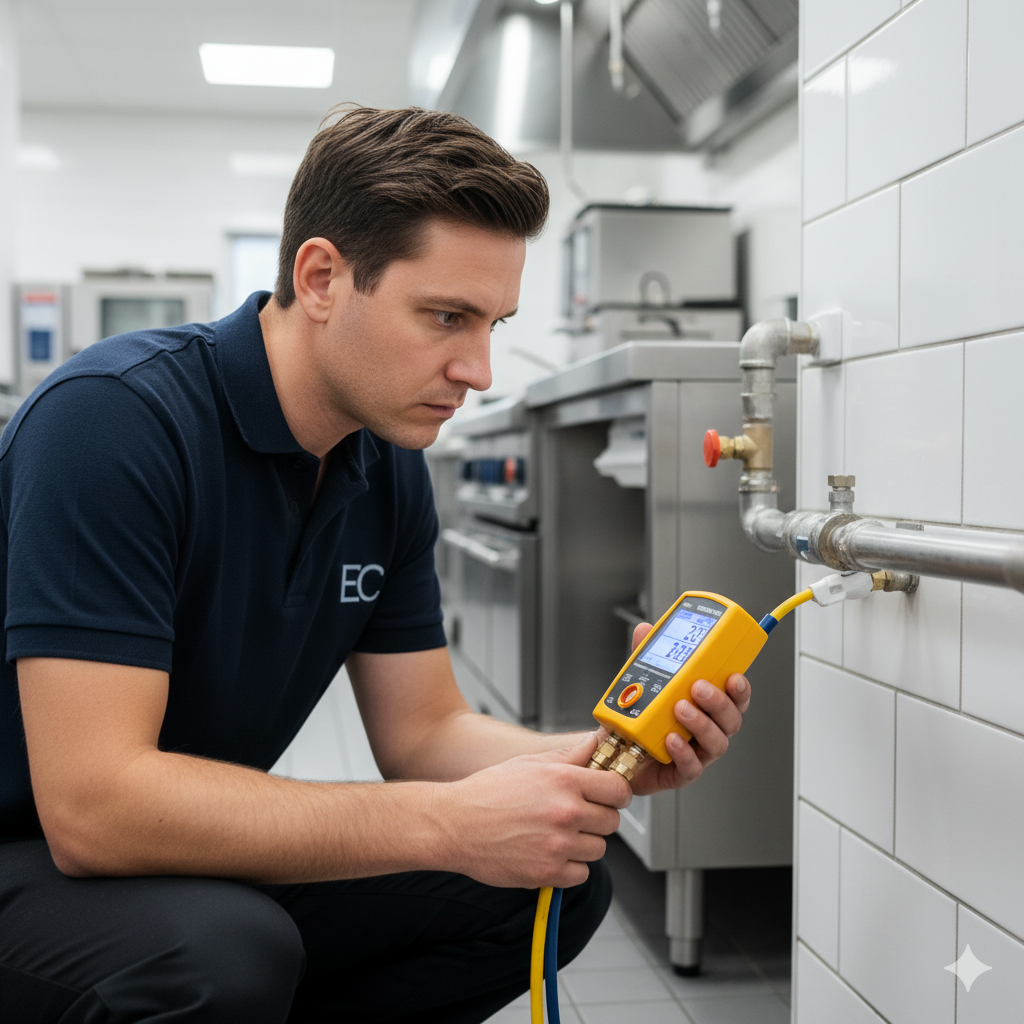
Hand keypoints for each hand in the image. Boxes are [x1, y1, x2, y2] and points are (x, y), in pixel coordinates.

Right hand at [437, 734, 631, 888]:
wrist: (455, 825)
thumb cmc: (488, 792)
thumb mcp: (530, 762)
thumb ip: (570, 755)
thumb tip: (596, 742)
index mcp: (564, 781)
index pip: (618, 790)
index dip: (616, 793)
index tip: (609, 797)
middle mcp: (566, 812)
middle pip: (612, 822)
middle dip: (598, 818)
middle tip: (576, 816)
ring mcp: (558, 845)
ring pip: (598, 849)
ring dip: (583, 844)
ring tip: (557, 834)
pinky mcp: (548, 873)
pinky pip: (580, 874)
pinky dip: (569, 867)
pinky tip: (550, 853)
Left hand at [625, 622, 750, 796]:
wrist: (615, 748)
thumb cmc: (639, 715)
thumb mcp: (643, 680)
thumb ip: (647, 654)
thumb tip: (646, 629)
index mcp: (707, 706)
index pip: (735, 697)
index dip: (740, 688)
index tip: (733, 676)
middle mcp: (707, 729)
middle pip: (731, 720)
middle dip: (719, 702)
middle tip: (698, 687)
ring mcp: (696, 752)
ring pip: (716, 743)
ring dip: (702, 724)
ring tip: (681, 709)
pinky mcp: (680, 772)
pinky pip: (690, 767)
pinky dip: (684, 753)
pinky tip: (672, 739)